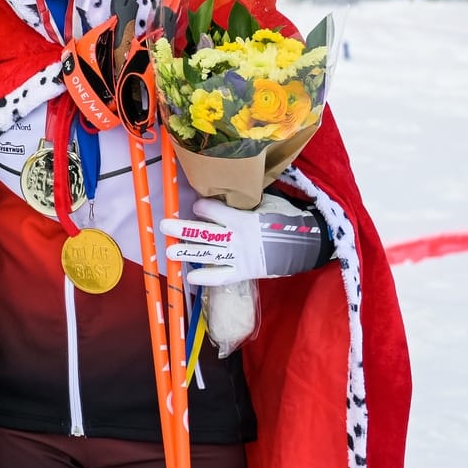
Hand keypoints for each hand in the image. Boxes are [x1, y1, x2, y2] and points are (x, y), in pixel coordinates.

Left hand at [162, 193, 330, 286]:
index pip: (214, 211)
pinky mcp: (243, 272)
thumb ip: (244, 202)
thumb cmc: (282, 221)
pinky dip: (206, 278)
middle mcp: (236, 238)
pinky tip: (191, 278)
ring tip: (169, 253)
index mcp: (242, 219)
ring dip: (187, 254)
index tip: (195, 206)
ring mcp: (238, 257)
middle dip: (182, 230)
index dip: (202, 207)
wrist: (303, 246)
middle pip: (204, 233)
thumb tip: (226, 188)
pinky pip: (221, 277)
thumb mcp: (265, 204)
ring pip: (208, 255)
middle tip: (164, 226)